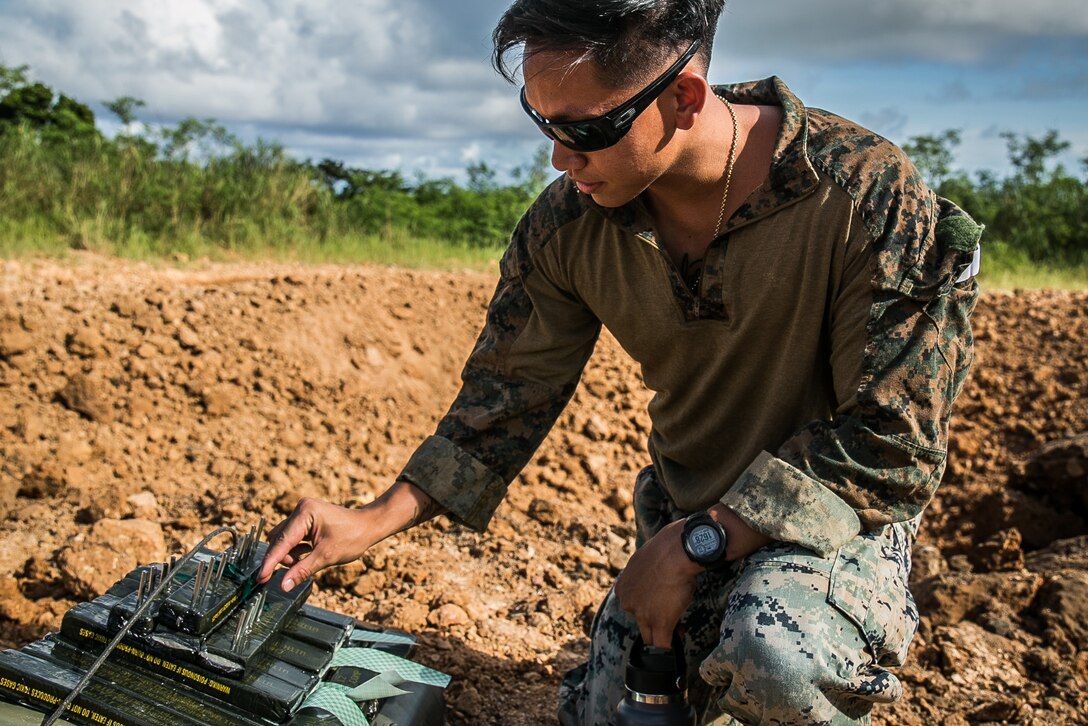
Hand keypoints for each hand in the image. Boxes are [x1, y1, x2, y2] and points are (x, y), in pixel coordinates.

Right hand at [258, 497, 376, 591]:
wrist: (369, 526)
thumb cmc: (353, 537)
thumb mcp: (326, 557)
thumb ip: (302, 571)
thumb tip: (283, 585)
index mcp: (305, 513)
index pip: (282, 542)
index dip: (270, 562)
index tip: (260, 578)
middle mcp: (301, 510)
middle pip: (280, 540)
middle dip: (284, 558)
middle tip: (291, 574)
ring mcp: (303, 513)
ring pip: (284, 539)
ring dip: (290, 555)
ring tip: (307, 560)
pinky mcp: (306, 519)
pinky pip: (292, 537)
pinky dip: (296, 549)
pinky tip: (307, 555)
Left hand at [614, 518, 701, 647]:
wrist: (676, 551)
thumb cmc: (666, 551)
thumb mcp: (646, 561)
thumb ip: (645, 576)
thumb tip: (655, 580)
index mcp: (622, 588)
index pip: (633, 607)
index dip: (649, 608)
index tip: (662, 606)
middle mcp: (627, 603)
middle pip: (640, 623)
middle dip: (656, 622)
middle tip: (672, 618)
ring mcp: (642, 615)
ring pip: (650, 636)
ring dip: (664, 634)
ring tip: (679, 630)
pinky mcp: (659, 623)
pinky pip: (662, 645)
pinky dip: (670, 647)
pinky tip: (677, 643)